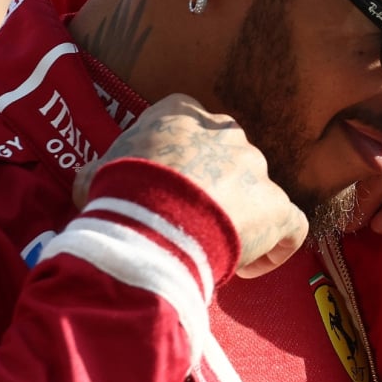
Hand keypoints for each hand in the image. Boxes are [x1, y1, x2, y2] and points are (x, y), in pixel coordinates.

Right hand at [74, 93, 308, 277]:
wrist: (149, 222)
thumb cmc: (118, 194)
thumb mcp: (96, 173)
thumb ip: (103, 171)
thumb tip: (90, 185)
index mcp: (182, 114)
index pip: (186, 127)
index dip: (178, 162)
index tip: (166, 190)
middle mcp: (226, 132)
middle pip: (226, 159)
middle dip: (212, 189)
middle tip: (189, 222)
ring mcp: (256, 169)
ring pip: (256, 192)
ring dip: (239, 218)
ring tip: (212, 249)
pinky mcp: (278, 206)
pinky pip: (291, 226)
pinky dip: (276, 246)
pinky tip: (248, 267)